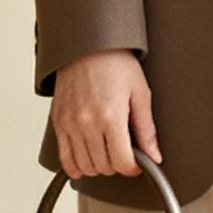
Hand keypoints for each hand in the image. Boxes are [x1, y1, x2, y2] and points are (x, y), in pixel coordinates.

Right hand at [52, 49, 160, 180]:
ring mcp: (70, 124)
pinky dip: (75, 166)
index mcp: (111, 116)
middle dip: (118, 166)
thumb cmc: (115, 63)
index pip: (122, 162)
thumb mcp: (140, 93)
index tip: (137, 163)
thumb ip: (146, 129)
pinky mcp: (59, 122)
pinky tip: (86, 162)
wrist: (88, 45)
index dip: (134, 168)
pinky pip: (64, 157)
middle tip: (124, 154)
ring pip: (84, 166)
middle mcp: (88, 123)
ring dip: (98, 166)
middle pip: (104, 166)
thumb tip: (154, 155)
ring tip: (107, 154)